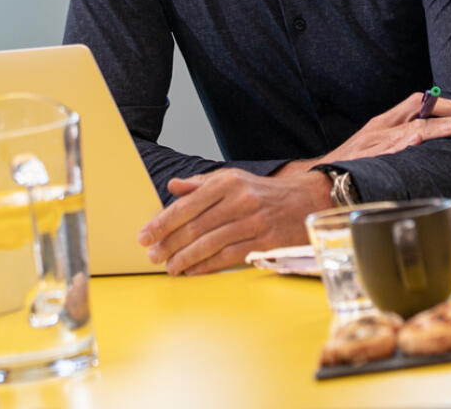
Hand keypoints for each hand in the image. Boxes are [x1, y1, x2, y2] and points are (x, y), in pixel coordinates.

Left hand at [137, 167, 330, 276]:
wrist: (306, 200)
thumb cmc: (263, 191)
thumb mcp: (233, 178)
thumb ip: (202, 184)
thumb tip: (173, 187)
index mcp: (227, 182)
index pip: (186, 205)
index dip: (162, 223)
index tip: (144, 236)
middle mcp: (239, 200)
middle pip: (195, 227)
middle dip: (169, 244)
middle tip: (152, 255)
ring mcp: (253, 222)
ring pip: (209, 244)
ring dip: (184, 259)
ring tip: (169, 267)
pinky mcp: (264, 242)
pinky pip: (228, 257)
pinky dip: (206, 266)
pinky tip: (192, 271)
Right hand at [317, 91, 450, 162]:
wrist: (321, 178)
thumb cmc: (349, 164)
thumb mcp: (370, 143)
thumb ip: (395, 137)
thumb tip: (424, 138)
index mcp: (382, 123)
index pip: (416, 102)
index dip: (442, 104)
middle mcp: (382, 130)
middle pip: (420, 113)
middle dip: (450, 113)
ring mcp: (378, 145)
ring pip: (413, 130)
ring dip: (438, 128)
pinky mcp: (374, 160)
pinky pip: (396, 151)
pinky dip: (411, 145)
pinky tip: (422, 143)